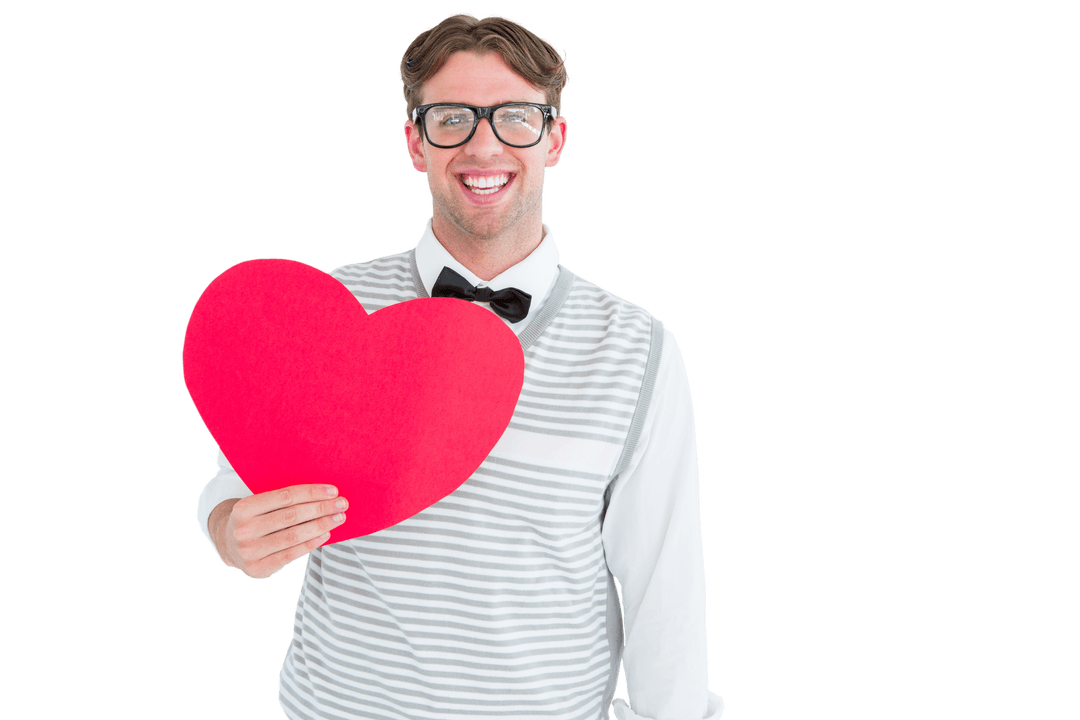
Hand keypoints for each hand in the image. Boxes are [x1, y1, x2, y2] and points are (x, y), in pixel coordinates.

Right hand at [210, 485, 347, 578]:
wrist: (229, 546)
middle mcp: (244, 529)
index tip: (333, 491)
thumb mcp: (260, 505)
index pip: (285, 496)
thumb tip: (324, 494)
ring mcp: (249, 551)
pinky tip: (326, 534)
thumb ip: (284, 500)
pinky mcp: (257, 568)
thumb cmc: (256, 520)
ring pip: (293, 536)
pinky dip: (311, 543)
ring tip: (338, 518)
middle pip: (291, 516)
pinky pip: (290, 554)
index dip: (312, 493)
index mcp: (244, 507)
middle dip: (321, 509)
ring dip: (320, 525)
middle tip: (342, 504)